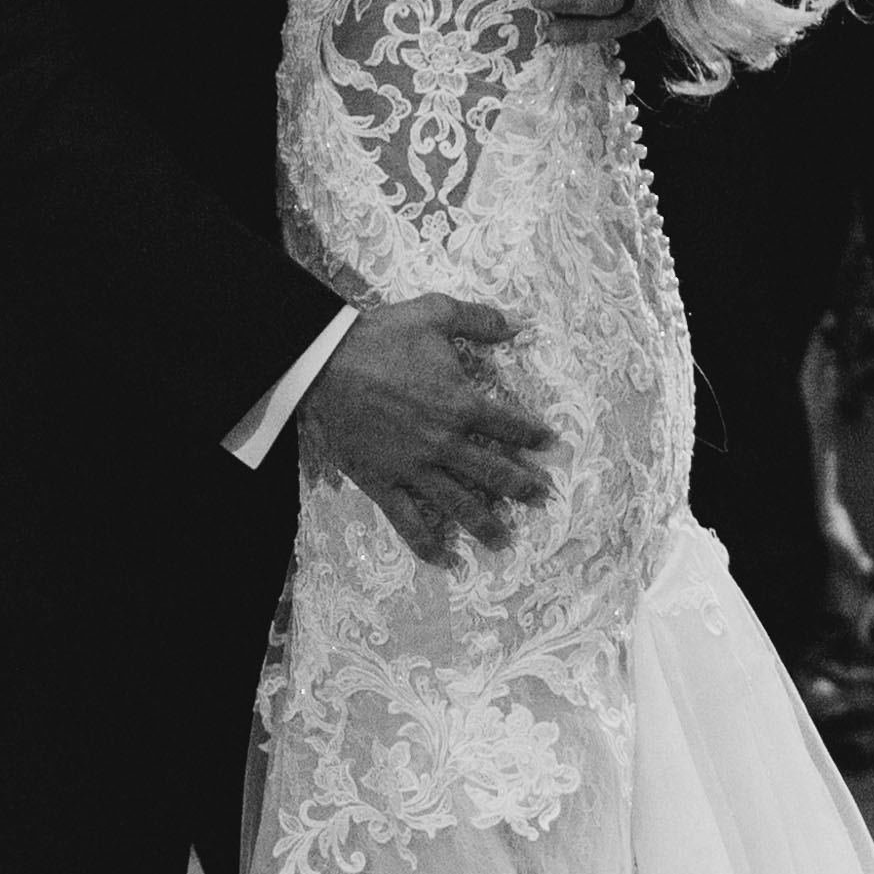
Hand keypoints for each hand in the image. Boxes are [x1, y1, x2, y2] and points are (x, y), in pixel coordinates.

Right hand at [292, 297, 556, 566]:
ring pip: (458, 504)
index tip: (548, 443)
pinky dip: (425, 542)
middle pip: (493, 473)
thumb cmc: (380, 338)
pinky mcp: (383, 482)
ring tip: (503, 542)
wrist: (325, 364)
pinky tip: (442, 560)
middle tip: (540, 499)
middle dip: (521, 487)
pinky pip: (408, 519)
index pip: (509, 425)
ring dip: (484, 524)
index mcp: (461, 404)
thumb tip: (517, 324)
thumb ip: (478, 320)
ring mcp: (414, 468)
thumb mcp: (435, 313)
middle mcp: (445, 443)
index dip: (532, 434)